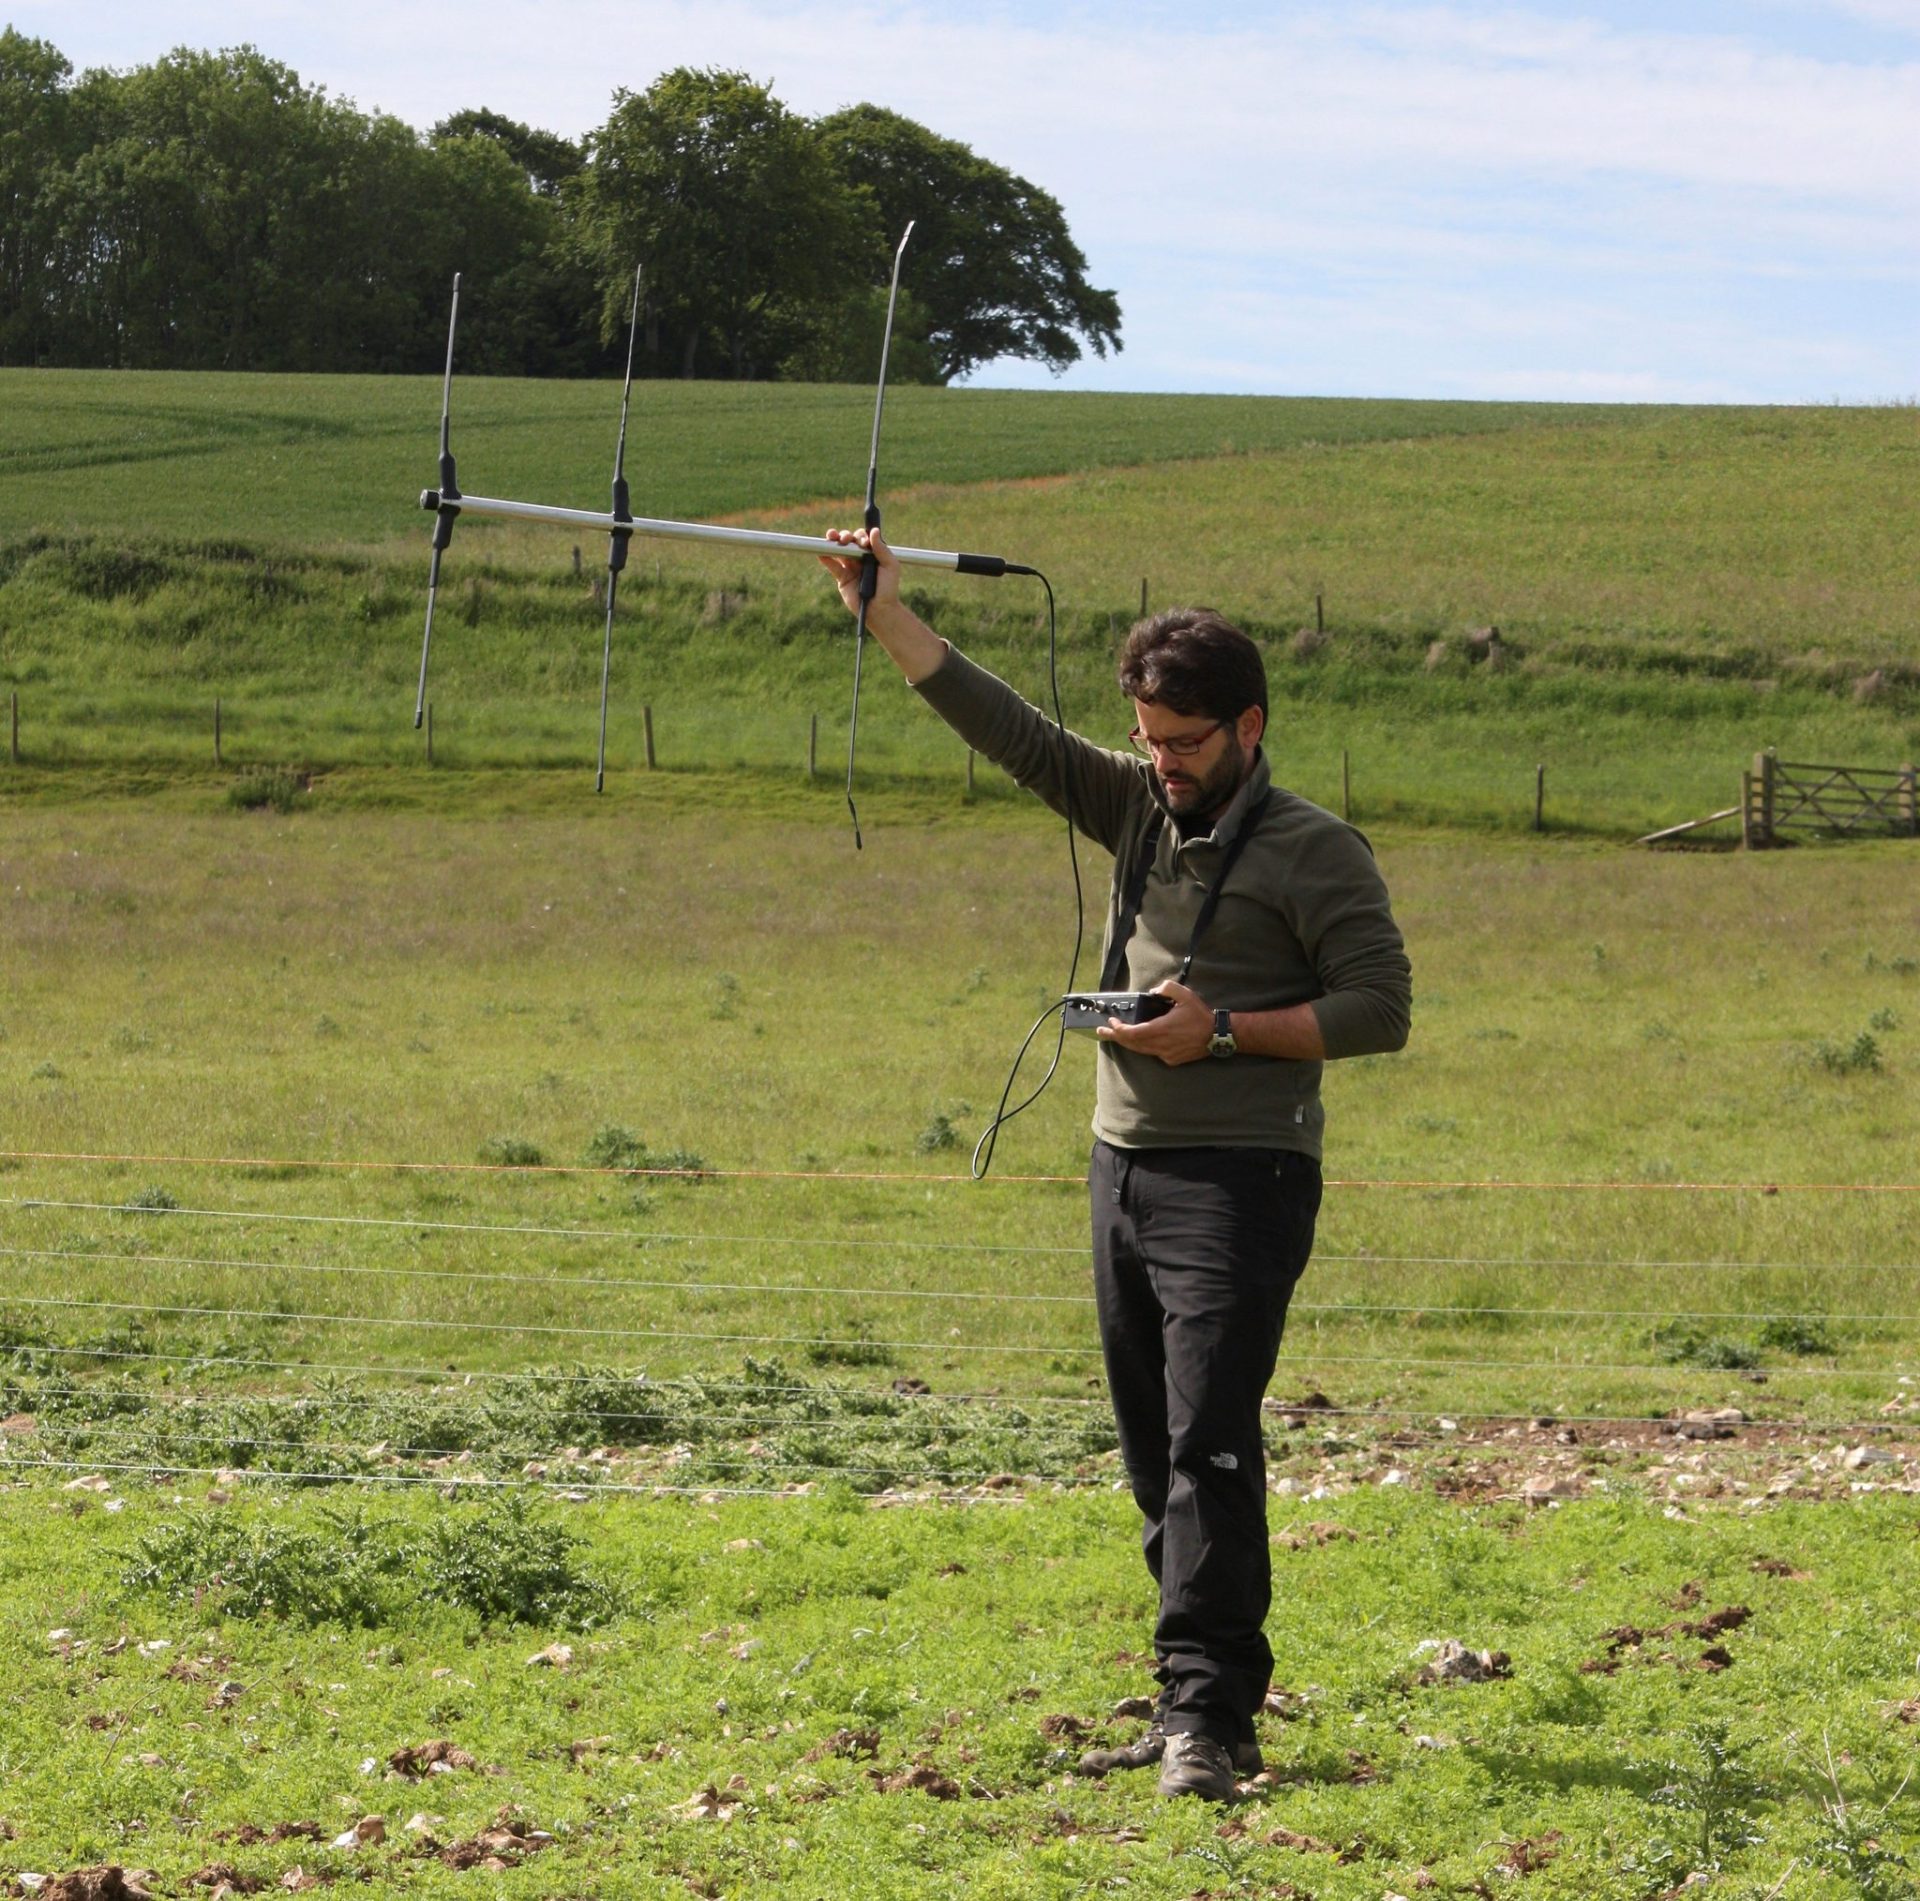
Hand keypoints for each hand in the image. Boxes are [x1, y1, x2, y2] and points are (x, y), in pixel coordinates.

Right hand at [819, 526, 903, 624]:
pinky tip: (821, 552)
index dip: (860, 536)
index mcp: (872, 554)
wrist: (879, 610)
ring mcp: (850, 568)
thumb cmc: (888, 589)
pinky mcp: (842, 578)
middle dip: (845, 536)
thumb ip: (881, 549)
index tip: (863, 543)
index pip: (863, 538)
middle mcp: (860, 559)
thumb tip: (874, 530)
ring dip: (833, 542)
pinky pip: (832, 566)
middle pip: (849, 542)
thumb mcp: (890, 566)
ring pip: (839, 551)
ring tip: (830, 536)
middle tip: (845, 539)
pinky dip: (826, 559)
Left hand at [1096, 979, 1212, 1065]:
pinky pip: (1152, 1053)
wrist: (1217, 1036)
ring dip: (1126, 1043)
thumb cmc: (1201, 1016)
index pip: (1132, 1033)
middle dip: (1114, 1037)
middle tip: (1101, 1032)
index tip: (1110, 1023)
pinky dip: (1143, 1046)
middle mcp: (1160, 1044)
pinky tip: (1140, 1040)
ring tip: (1115, 1036)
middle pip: (1131, 1044)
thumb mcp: (1185, 995)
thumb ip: (1167, 988)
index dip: (1118, 1029)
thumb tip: (1154, 990)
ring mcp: (1165, 1054)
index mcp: (1161, 1029)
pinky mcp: (1171, 1059)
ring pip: (1140, 1050)